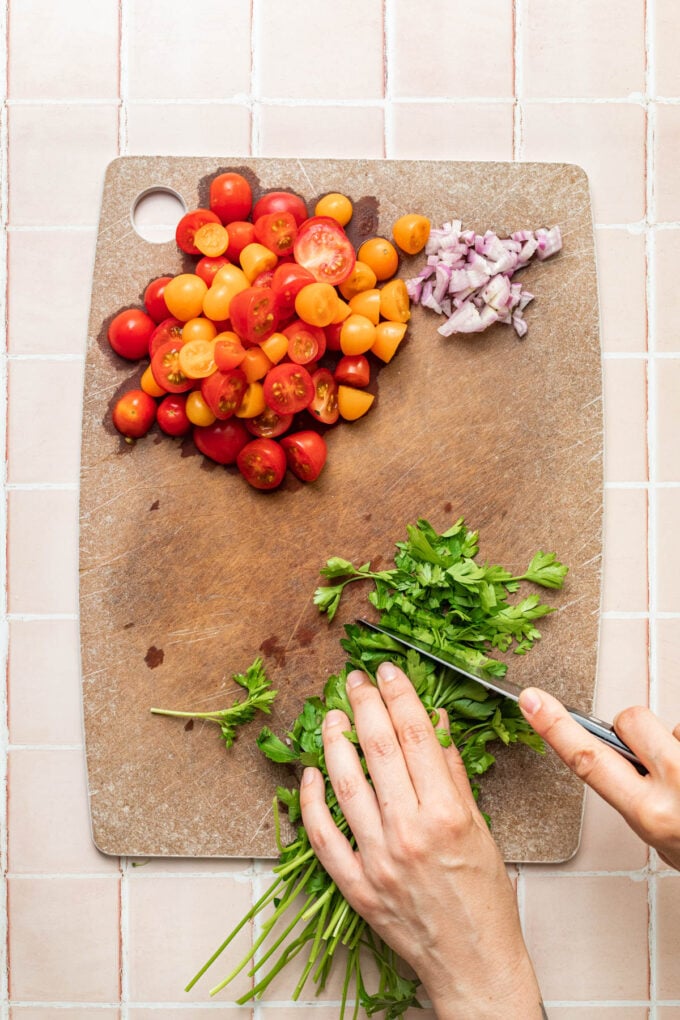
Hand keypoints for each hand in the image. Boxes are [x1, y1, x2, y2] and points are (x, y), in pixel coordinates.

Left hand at [299, 662, 544, 1018]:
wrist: (474, 964)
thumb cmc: (485, 899)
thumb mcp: (482, 828)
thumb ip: (455, 772)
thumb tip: (438, 721)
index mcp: (446, 815)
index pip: (415, 736)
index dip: (399, 696)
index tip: (389, 670)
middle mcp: (408, 832)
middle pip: (378, 751)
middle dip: (364, 705)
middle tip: (355, 679)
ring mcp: (377, 860)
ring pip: (345, 785)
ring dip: (335, 743)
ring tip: (332, 715)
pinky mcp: (356, 886)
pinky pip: (323, 837)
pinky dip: (311, 802)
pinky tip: (309, 774)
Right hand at [519, 688, 679, 869]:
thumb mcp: (660, 838)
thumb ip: (637, 798)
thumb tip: (621, 759)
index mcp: (652, 814)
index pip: (588, 760)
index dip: (554, 727)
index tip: (531, 699)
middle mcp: (677, 784)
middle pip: (630, 719)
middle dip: (632, 729)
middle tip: (653, 756)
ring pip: (672, 725)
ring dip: (678, 743)